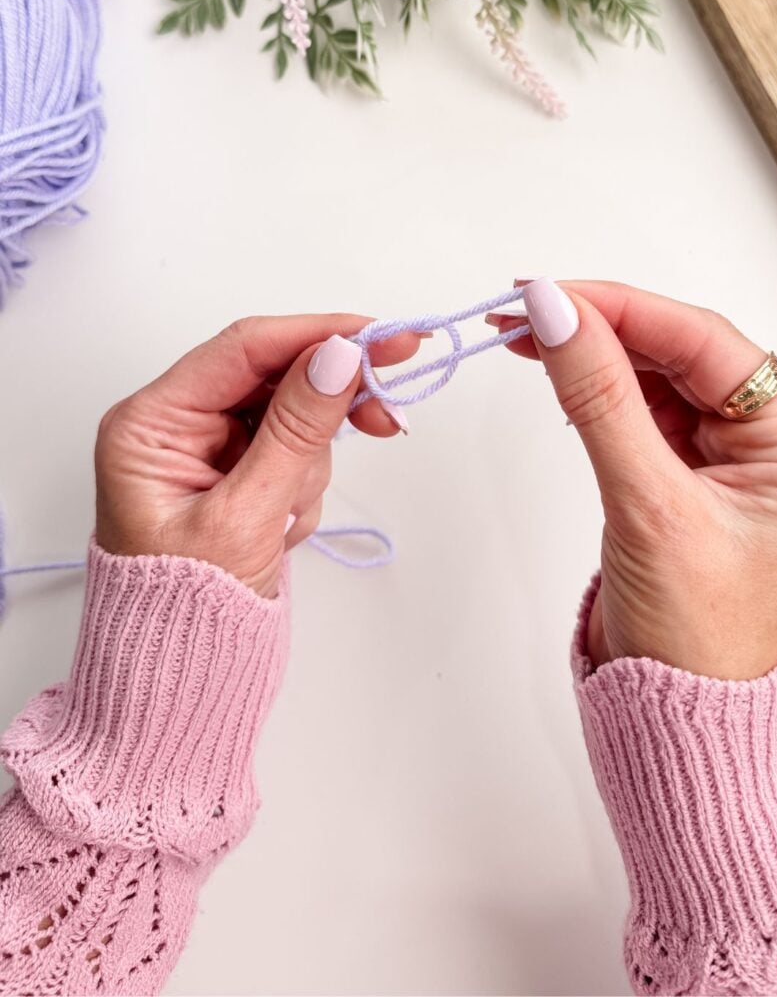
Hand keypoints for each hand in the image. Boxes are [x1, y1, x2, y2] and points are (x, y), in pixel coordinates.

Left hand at [95, 314, 419, 597]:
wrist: (184, 679)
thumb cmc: (188, 611)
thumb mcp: (245, 516)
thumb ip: (296, 432)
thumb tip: (341, 356)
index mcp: (151, 424)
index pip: (244, 350)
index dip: (317, 335)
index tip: (383, 337)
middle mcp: (176, 426)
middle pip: (273, 378)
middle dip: (328, 402)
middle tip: (388, 412)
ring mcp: (209, 452)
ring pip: (292, 418)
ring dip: (310, 464)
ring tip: (286, 521)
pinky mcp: (239, 477)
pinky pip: (294, 455)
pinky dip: (303, 487)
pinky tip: (281, 529)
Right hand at [490, 278, 776, 679]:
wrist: (680, 719)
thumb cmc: (695, 641)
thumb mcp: (647, 507)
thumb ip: (598, 401)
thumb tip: (558, 314)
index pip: (708, 346)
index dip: (624, 310)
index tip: (551, 291)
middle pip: (686, 356)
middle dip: (604, 330)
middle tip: (529, 311)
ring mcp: (740, 463)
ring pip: (664, 381)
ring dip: (598, 359)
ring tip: (532, 339)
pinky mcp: (699, 480)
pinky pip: (651, 417)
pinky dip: (604, 397)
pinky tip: (567, 379)